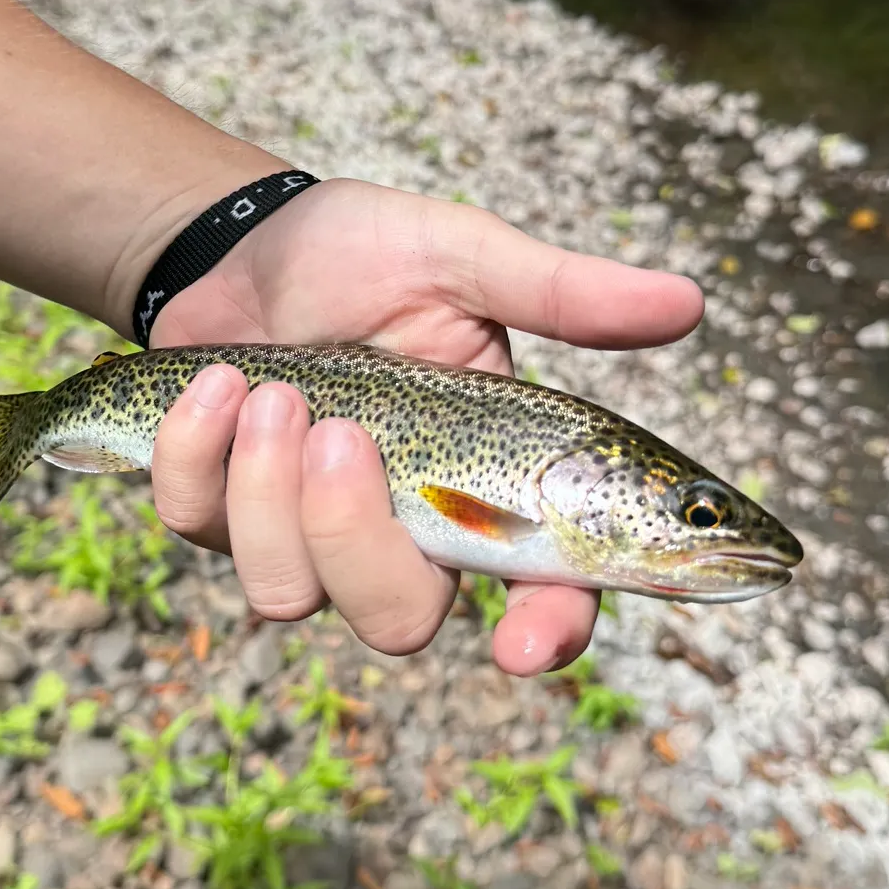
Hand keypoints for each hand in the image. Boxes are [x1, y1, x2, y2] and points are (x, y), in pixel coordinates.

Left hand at [147, 177, 702, 675]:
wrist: (244, 245)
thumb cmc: (366, 257)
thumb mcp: (465, 262)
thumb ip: (562, 295)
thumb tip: (689, 304)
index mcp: (486, 489)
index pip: (543, 592)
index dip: (544, 633)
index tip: (524, 643)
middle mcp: (402, 535)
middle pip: (397, 623)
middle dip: (354, 537)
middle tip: (341, 430)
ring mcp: (305, 539)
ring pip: (287, 592)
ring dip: (268, 488)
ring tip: (273, 388)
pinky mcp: (220, 520)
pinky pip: (199, 530)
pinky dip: (198, 453)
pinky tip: (217, 384)